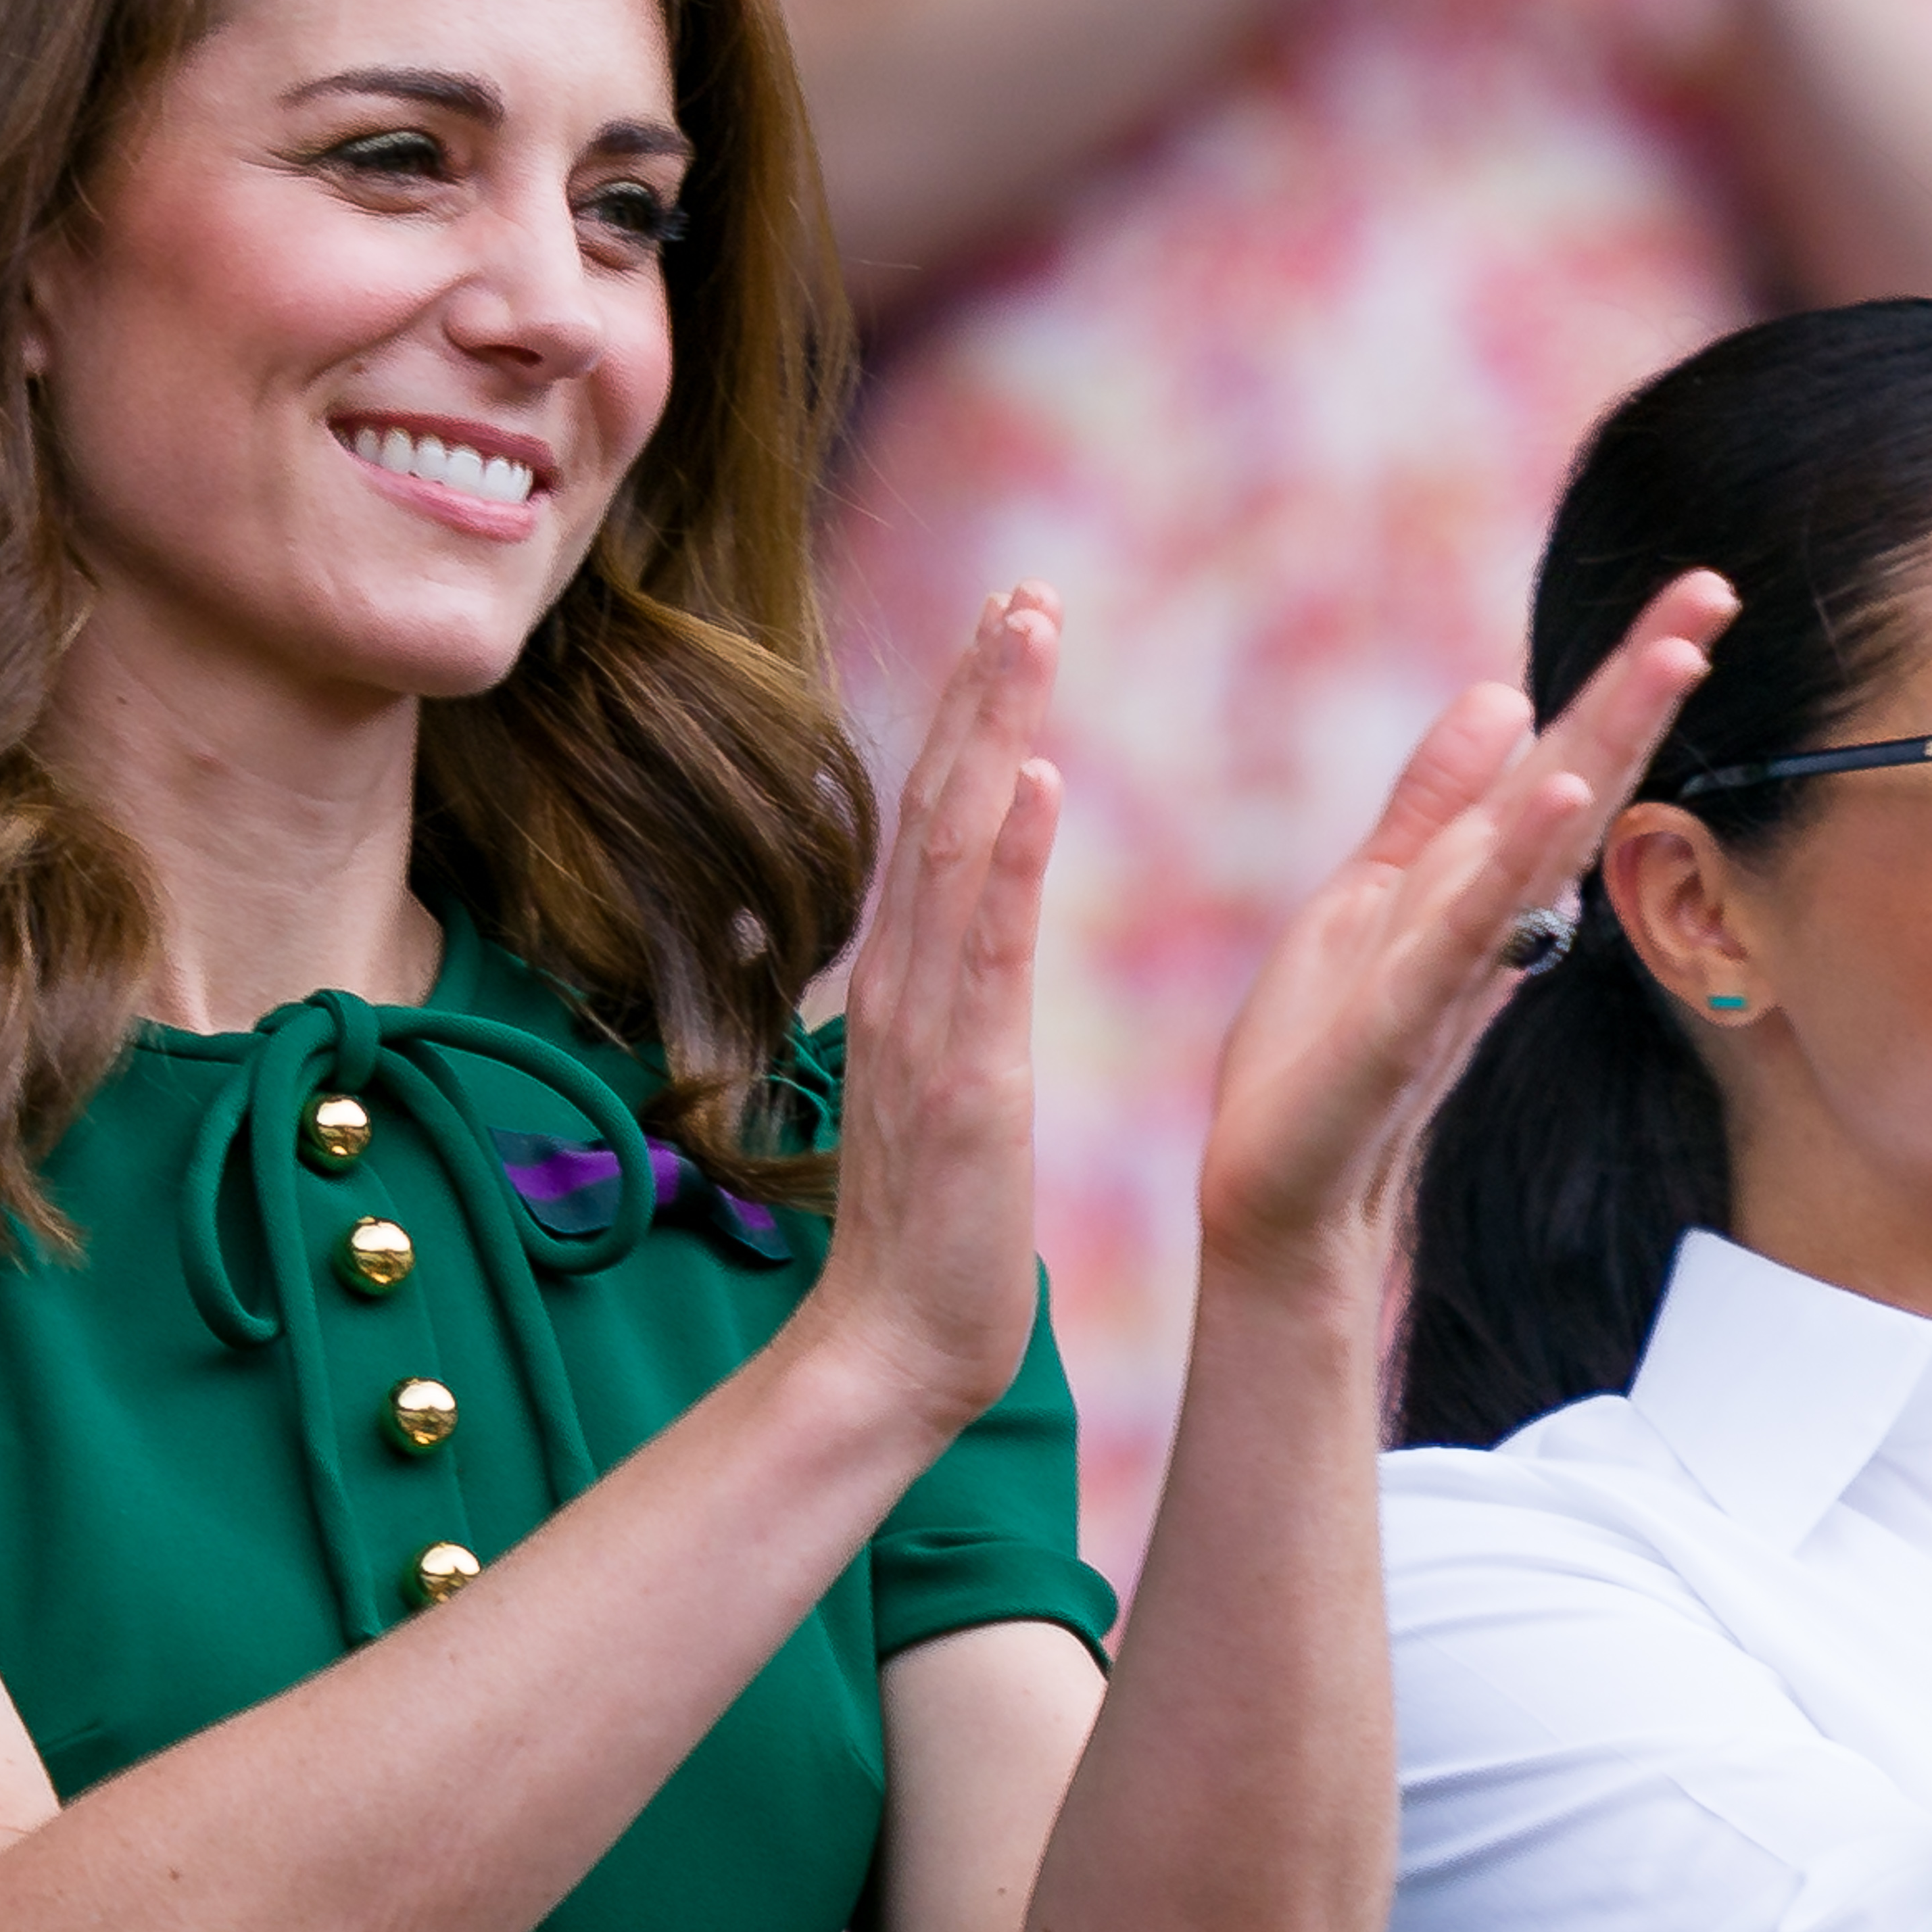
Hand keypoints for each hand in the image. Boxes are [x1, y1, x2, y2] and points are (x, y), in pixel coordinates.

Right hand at [801, 587, 1066, 1432]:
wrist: (895, 1346)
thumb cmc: (939, 1228)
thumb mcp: (952, 1082)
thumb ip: (956, 999)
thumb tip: (969, 933)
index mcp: (913, 980)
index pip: (941, 818)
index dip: (972, 716)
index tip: (1008, 619)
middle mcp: (906, 980)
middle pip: (939, 802)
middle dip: (981, 687)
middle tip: (1025, 584)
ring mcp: (926, 1026)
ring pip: (953, 846)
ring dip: (991, 731)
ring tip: (1025, 629)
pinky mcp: (964, 1082)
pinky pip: (983, 953)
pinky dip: (1005, 863)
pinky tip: (1035, 782)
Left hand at [1194, 571, 1734, 1274]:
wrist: (1283, 1186)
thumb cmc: (1323, 1047)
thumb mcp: (1374, 892)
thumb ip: (1437, 802)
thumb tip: (1507, 694)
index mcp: (1481, 879)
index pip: (1565, 758)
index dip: (1626, 678)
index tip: (1696, 590)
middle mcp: (1490, 916)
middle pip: (1578, 782)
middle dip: (1642, 688)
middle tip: (1714, 592)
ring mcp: (1455, 967)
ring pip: (1541, 844)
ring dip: (1601, 749)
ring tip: (1667, 661)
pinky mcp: (1403, 1019)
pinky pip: (1468, 932)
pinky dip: (1513, 866)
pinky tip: (1554, 795)